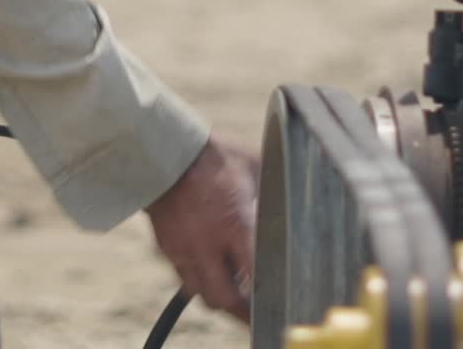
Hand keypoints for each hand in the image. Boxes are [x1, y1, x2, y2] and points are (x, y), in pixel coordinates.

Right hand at [146, 135, 258, 322]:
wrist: (166, 150)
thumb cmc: (216, 156)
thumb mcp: (252, 167)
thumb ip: (270, 191)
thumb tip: (296, 197)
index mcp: (235, 224)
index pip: (253, 277)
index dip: (264, 295)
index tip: (276, 303)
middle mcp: (208, 244)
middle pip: (224, 299)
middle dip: (241, 311)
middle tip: (254, 312)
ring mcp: (184, 249)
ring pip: (201, 294)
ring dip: (218, 296)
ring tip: (233, 292)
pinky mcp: (166, 248)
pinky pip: (184, 277)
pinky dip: (198, 278)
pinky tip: (211, 268)